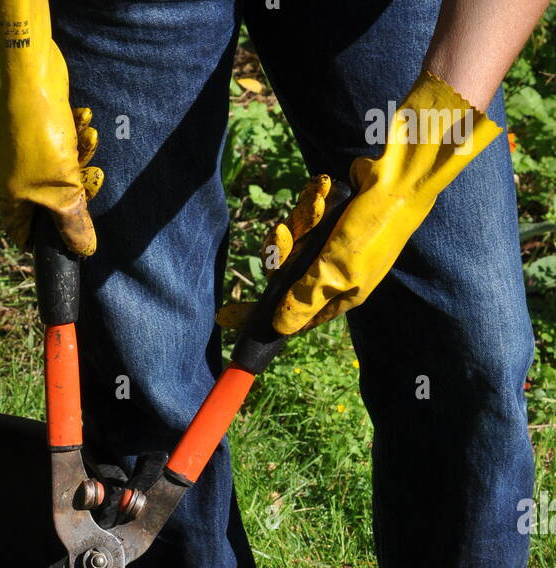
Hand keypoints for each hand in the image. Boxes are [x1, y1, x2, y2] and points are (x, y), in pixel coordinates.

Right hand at [0, 1, 102, 254]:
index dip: (42, 241)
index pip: (20, 231)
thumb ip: (73, 222)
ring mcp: (19, 146)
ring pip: (57, 166)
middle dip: (75, 190)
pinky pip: (57, 138)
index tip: (66, 244)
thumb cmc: (37, 138)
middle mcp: (10, 173)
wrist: (24, 73)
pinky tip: (83, 118)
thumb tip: (84, 250)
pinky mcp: (33, 122)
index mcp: (9, 196)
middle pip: (48, 198)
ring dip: (79, 155)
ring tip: (90, 139)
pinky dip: (73, 132)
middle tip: (93, 180)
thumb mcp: (62, 189)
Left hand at [220, 72, 501, 335]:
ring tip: (317, 199)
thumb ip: (305, 297)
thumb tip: (280, 327)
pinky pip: (306, 214)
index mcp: (338, 295)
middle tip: (278, 233)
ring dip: (302, 216)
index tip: (227, 317)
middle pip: (285, 276)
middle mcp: (333, 273)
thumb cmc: (375, 228)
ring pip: (293, 240)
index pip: (292, 316)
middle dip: (281, 251)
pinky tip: (326, 186)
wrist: (403, 176)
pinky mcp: (331, 217)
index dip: (260, 316)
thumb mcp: (336, 269)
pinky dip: (313, 198)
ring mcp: (331, 244)